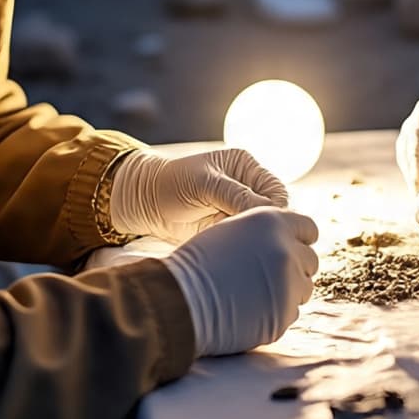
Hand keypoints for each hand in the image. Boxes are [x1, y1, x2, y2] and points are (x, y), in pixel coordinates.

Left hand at [109, 147, 287, 243]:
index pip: (275, 190)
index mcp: (246, 167)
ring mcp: (235, 211)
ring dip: (251, 239)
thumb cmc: (172, 182)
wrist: (143, 202)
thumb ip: (237, 195)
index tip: (266, 225)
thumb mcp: (206, 183)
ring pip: (258, 231)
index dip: (275, 209)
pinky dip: (238, 248)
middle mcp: (245, 188)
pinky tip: (228, 250)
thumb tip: (270, 212)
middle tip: (251, 239)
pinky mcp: (224, 230)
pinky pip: (242, 243)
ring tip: (235, 244)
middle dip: (263, 227)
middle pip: (271, 213)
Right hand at [163, 207, 319, 355]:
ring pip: (304, 288)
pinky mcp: (284, 314)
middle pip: (310, 260)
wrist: (181, 300)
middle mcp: (287, 249)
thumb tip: (288, 242)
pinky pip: (291, 313)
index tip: (288, 251)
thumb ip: (265, 233)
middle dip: (295, 268)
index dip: (299, 240)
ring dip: (287, 291)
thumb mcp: (233, 230)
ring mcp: (289, 283)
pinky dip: (276, 313)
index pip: (309, 229)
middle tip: (269, 278)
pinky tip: (250, 312)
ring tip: (255, 295)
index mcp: (274, 221)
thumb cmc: (198, 263)